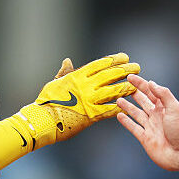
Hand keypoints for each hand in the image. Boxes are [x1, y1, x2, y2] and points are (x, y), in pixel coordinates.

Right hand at [12, 53, 139, 150]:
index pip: (100, 64)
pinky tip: (128, 105)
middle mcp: (85, 86)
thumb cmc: (47, 101)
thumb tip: (67, 60)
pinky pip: (109, 110)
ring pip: (113, 91)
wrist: (42, 120)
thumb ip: (65, 72)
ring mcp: (89, 101)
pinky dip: (119, 108)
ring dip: (126, 87)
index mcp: (77, 76)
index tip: (125, 57)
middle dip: (125, 70)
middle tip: (137, 67)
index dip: (114, 60)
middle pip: (110, 75)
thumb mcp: (55, 82)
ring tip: (136, 85)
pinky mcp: (91, 115)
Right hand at [116, 75, 178, 173]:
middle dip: (134, 93)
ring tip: (118, 99)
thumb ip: (163, 94)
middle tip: (123, 86)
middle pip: (143, 101)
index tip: (130, 77)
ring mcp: (151, 127)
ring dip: (128, 106)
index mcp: (165, 107)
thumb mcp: (175, 108)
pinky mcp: (146, 138)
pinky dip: (126, 121)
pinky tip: (120, 115)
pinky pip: (134, 127)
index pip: (151, 92)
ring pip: (136, 113)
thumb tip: (152, 83)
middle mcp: (157, 116)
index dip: (141, 84)